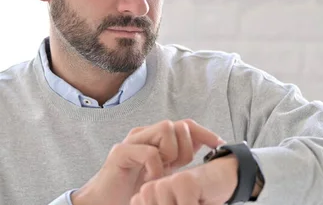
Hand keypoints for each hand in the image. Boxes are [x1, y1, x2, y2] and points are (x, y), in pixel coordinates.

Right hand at [71, 119, 224, 204]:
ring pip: (165, 129)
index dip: (204, 133)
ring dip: (171, 153)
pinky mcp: (121, 153)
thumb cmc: (133, 191)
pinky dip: (156, 167)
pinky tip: (151, 180)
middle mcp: (144, 135)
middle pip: (179, 125)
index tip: (218, 145)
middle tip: (175, 169)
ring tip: (161, 173)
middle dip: (186, 149)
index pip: (186, 125)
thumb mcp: (163, 174)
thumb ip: (177, 159)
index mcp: (156, 140)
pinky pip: (149, 151)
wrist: (103, 204)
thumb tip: (205, 146)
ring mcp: (132, 142)